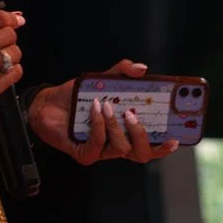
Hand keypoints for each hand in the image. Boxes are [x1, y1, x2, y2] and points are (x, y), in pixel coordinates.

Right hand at [0, 10, 24, 123]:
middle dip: (8, 39)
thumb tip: (15, 17)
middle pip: (9, 34)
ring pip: (14, 53)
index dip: (9, 18)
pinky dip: (12, 71)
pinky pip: (15, 71)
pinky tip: (0, 72)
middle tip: (0, 45)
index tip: (16, 20)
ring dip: (11, 56)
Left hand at [26, 59, 179, 164]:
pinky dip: (98, 127)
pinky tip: (94, 111)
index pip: (151, 145)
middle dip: (142, 134)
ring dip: (115, 125)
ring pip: (120, 148)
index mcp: (126, 131)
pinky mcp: (84, 153)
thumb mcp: (102, 79)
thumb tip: (142, 68)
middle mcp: (116, 144)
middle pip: (142, 154)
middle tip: (133, 114)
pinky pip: (97, 146)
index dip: (165, 146)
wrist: (46, 103)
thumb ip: (122, 72)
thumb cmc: (77, 97)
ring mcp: (101, 150)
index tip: (176, 137)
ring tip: (105, 105)